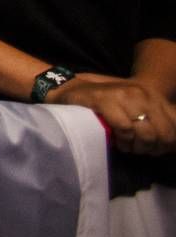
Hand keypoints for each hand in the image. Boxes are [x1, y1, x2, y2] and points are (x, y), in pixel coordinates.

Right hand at [49, 77, 175, 154]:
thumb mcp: (135, 106)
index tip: (155, 150)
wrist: (71, 87)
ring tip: (124, 145)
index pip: (174, 124)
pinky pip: (125, 128)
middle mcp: (143, 93)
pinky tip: (114, 139)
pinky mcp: (105, 100)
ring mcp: (124, 95)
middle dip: (151, 147)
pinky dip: (121, 139)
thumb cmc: (105, 102)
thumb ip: (153, 119)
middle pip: (163, 133)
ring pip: (146, 133)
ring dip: (135, 145)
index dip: (168, 143)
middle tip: (136, 149)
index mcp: (153, 94)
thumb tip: (170, 143)